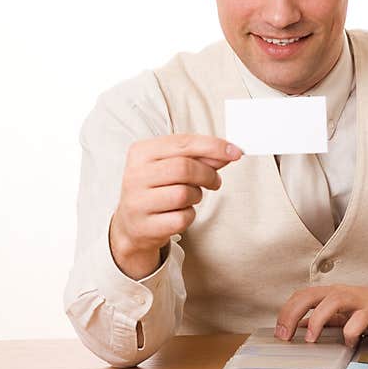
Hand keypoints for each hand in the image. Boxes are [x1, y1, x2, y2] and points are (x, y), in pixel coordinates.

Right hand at [109, 134, 242, 278]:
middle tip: (215, 181)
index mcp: (141, 152)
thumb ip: (199, 156)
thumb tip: (228, 152)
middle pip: (185, 168)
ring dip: (197, 196)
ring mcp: (138, 202)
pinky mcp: (145, 226)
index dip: (214, 147)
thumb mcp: (172, 165)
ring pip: (184, 194)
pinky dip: (189, 215)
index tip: (235, 152)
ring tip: (191, 197)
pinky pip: (182, 218)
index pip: (183, 143)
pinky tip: (180, 212)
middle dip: (208, 174)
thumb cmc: (157, 188)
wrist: (132, 224)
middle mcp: (135, 175)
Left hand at [274, 284, 367, 347]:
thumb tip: (299, 326)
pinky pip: (361, 318)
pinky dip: (351, 330)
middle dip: (292, 313)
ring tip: (311, 339)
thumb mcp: (348, 315)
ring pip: (333, 300)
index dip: (286, 312)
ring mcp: (361, 302)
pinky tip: (348, 341)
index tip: (279, 333)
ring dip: (317, 319)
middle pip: (311, 295)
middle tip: (284, 335)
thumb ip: (326, 319)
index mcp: (335, 295)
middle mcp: (345, 294)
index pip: (302, 296)